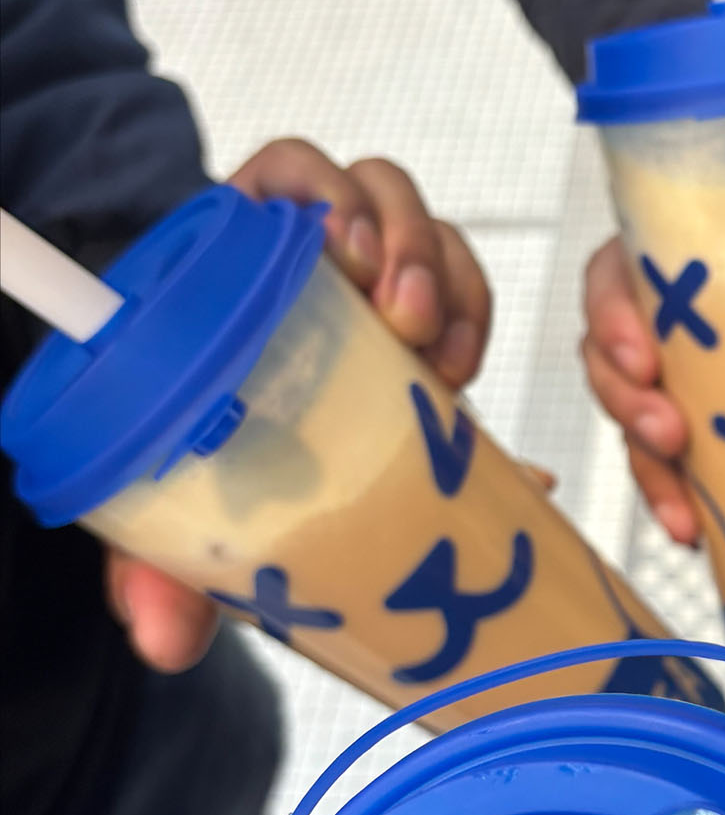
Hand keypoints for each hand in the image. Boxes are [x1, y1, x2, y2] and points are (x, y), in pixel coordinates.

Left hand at [107, 142, 491, 672]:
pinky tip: (463, 378)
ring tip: (440, 355)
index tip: (339, 253)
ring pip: (432, 235)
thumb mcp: (178, 502)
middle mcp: (313, 258)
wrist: (256, 486)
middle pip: (376, 189)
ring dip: (447, 281)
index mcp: (240, 261)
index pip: (286, 173)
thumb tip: (165, 641)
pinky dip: (473, 321)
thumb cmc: (203, 465)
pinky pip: (465, 292)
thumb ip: (160, 557)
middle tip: (401, 317)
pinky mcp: (422, 328)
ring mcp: (375, 290)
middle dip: (405, 239)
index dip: (319, 189)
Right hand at [581, 234, 724, 545]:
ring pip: (627, 424)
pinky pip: (657, 467)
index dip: (612, 321)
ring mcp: (660, 382)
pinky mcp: (675, 432)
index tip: (641, 356)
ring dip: (649, 468)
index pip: (612, 283)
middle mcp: (652, 324)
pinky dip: (672, 500)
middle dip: (629, 406)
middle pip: (608, 364)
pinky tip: (693, 530)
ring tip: (683, 507)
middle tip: (671, 435)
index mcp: (673, 268)